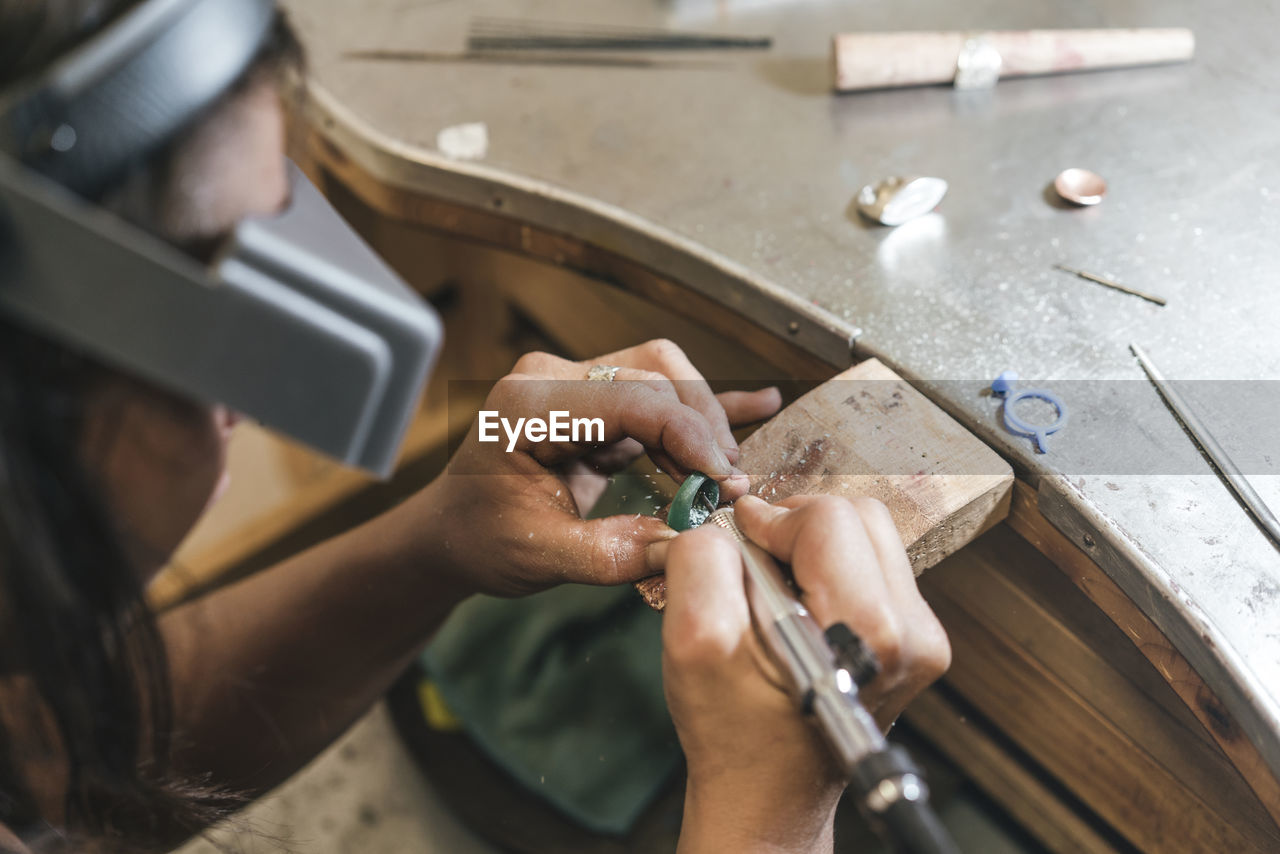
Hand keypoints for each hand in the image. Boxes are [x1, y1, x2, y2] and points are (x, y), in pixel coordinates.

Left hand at [417, 339, 780, 595]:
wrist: (453, 530)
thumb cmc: (482, 538)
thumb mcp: (542, 555)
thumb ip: (613, 553)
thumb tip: (688, 547)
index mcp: (529, 404)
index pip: (631, 400)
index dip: (688, 437)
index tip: (723, 482)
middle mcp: (553, 377)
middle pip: (656, 374)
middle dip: (702, 429)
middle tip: (726, 488)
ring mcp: (575, 380)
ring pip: (665, 376)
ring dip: (703, 422)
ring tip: (724, 476)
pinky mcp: (597, 398)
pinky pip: (659, 393)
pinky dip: (704, 404)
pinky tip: (758, 403)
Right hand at [662, 495, 950, 852]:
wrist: (769, 792)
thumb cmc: (736, 734)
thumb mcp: (694, 643)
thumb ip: (701, 565)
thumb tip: (722, 522)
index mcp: (868, 633)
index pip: (826, 519)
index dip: (769, 521)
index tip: (737, 542)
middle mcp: (911, 633)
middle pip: (857, 517)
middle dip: (795, 529)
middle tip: (754, 569)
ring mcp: (920, 637)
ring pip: (867, 535)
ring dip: (811, 547)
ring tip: (774, 594)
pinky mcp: (913, 637)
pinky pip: (871, 563)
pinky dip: (827, 568)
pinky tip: (796, 609)